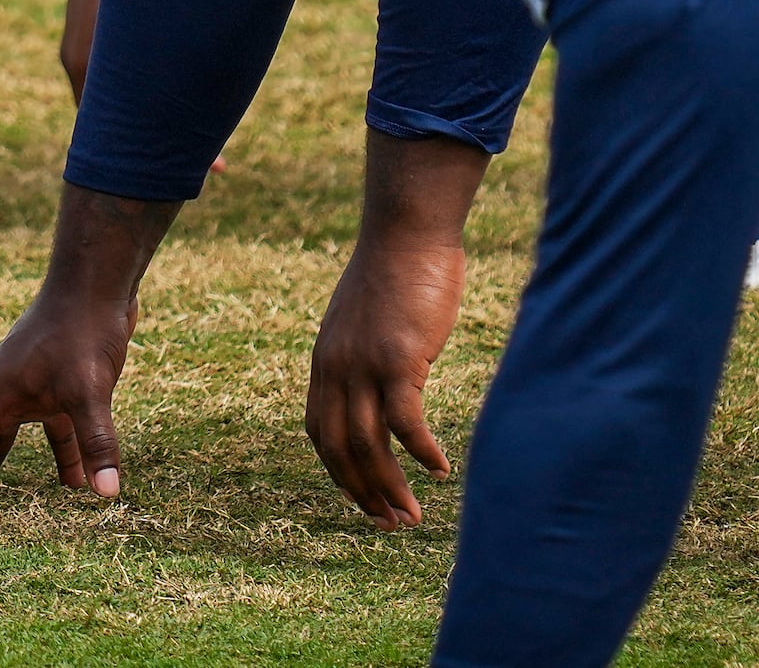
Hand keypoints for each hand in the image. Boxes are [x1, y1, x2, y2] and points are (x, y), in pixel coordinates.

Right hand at [0, 283, 140, 500]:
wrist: (94, 284)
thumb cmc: (79, 331)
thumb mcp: (88, 389)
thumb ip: (95, 440)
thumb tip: (105, 493)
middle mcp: (2, 395)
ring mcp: (27, 391)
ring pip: (6, 440)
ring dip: (0, 472)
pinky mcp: (55, 389)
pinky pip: (50, 433)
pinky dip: (60, 459)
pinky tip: (74, 486)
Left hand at [307, 163, 472, 526]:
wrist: (406, 233)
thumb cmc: (396, 273)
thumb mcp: (368, 321)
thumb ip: (367, 355)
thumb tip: (387, 382)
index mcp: (325, 361)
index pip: (320, 430)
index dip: (338, 470)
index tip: (362, 498)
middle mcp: (335, 368)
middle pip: (340, 448)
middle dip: (362, 493)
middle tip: (389, 524)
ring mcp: (364, 365)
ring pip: (369, 445)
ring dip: (390, 486)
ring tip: (412, 516)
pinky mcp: (398, 359)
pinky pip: (405, 422)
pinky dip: (420, 453)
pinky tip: (439, 471)